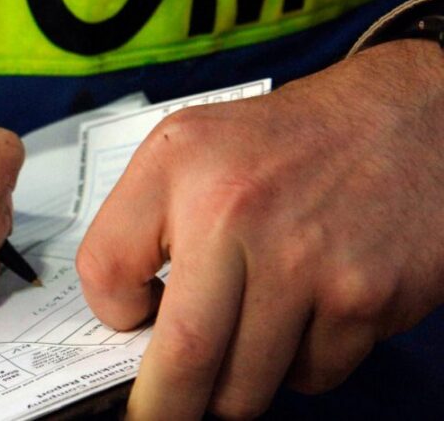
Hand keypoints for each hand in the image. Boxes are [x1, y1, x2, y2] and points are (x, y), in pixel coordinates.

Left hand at [76, 39, 443, 418]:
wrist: (405, 120)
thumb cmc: (289, 143)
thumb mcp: (192, 146)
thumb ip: (146, 219)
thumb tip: (130, 319)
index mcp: (178, 163)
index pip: (105, 268)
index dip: (110, 313)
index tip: (127, 324)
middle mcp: (235, 210)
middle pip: (181, 355)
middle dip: (164, 406)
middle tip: (156, 414)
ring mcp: (304, 261)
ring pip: (246, 385)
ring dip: (234, 385)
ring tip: (246, 336)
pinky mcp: (363, 299)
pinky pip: (309, 375)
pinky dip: (297, 364)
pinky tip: (306, 313)